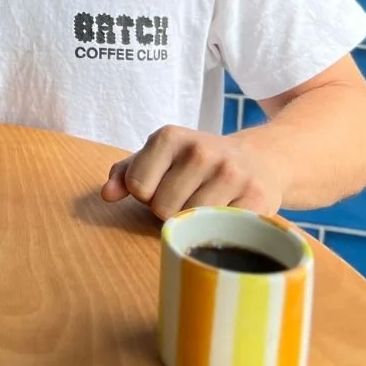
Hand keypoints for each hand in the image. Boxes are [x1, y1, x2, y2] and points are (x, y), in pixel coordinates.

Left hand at [100, 125, 285, 219]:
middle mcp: (200, 150)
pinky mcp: (257, 197)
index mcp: (169, 136)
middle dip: (169, 210)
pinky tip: (226, 214)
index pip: (137, 186)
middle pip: (161, 208)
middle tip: (188, 197)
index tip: (163, 186)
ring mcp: (230, 173)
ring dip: (194, 222)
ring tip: (206, 205)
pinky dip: (219, 229)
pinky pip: (221, 229)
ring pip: (190, 221)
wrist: (258, 160)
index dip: (146, 195)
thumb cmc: (196, 164)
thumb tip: (107, 195)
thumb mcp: (158, 158)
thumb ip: (125, 173)